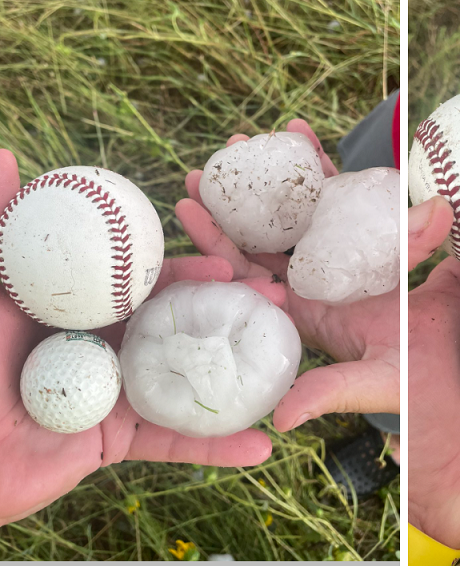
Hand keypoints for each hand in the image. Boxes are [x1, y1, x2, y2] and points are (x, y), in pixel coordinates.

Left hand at [0, 149, 272, 526]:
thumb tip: (6, 155)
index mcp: (74, 310)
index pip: (141, 284)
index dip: (187, 272)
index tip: (226, 261)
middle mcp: (100, 347)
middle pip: (179, 326)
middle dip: (232, 313)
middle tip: (277, 300)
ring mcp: (111, 395)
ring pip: (187, 380)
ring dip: (241, 373)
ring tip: (287, 360)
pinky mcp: (114, 444)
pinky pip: (171, 446)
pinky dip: (215, 450)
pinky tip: (259, 448)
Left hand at [175, 119, 403, 429]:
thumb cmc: (420, 385)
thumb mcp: (373, 386)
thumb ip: (329, 391)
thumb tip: (279, 417)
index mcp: (303, 316)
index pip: (246, 276)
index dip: (214, 243)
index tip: (188, 206)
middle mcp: (316, 286)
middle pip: (261, 240)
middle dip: (230, 204)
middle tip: (205, 166)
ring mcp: (344, 260)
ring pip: (298, 214)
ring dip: (271, 179)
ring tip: (244, 140)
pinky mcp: (375, 240)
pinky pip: (343, 200)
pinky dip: (325, 170)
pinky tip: (306, 138)